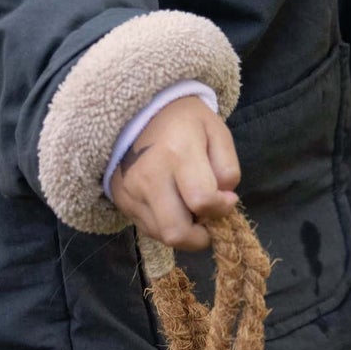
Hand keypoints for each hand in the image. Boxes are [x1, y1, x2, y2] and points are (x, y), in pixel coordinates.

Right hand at [107, 94, 240, 250]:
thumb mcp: (218, 133)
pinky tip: (173, 205)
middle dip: (201, 236)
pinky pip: (149, 229)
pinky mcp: (121, 200)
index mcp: (177, 152)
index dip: (221, 207)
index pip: (202, 200)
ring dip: (184, 232)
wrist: (140, 113)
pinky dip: (167, 225)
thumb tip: (223, 202)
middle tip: (208, 218)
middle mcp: (149, 175)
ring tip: (190, 208)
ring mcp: (131, 190)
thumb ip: (229, 169)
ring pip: (163, 236)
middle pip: (177, 232)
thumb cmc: (186, 123)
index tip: (227, 198)